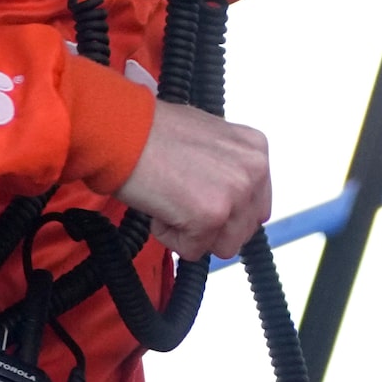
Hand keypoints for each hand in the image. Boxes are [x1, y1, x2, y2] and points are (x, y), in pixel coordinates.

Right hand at [113, 100, 271, 259]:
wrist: (125, 131)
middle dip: (211, 225)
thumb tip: (229, 196)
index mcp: (256, 149)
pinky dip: (170, 236)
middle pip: (243, 229)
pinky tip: (160, 206)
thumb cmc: (155, 130)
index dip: (226, 210)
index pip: (256, 205)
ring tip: (171, 200)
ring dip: (192, 232)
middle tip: (182, 198)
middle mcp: (254, 171)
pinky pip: (192, 251)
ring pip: (223, 245)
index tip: (202, 199)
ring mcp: (235, 195)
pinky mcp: (211, 217)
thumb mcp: (209, 138)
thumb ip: (228, 167)